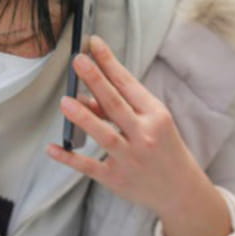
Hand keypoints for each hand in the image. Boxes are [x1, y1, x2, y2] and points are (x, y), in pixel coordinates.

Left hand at [47, 36, 230, 235]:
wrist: (181, 191)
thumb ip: (123, 109)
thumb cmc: (165, 149)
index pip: (129, 84)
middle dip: (96, 81)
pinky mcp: (116, 179)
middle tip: (78, 61)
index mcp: (156, 115)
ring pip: (104, 135)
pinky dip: (70, 158)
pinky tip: (53, 148)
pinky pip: (89, 166)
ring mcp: (130, 158)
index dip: (110, 63)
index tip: (93, 44)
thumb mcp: (153, 124)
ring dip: (84, 118)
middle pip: (116, 105)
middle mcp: (144, 135)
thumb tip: (87, 96)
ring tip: (65, 101)